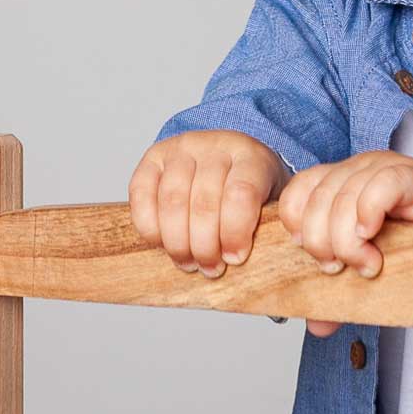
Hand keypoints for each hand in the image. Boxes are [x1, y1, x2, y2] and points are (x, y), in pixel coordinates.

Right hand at [128, 129, 290, 277]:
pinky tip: (163, 243)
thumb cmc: (251, 188)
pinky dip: (150, 227)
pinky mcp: (154, 158)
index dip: (235, 233)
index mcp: (251, 156)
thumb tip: (247, 263)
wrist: (229, 157)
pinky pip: (141, 194)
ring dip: (178, 242)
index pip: (241, 193)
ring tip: (188, 262)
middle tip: (210, 268)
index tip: (234, 258)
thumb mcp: (271, 201)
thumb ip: (266, 226)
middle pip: (204, 203)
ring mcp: (182, 148)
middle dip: (204, 246)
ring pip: (172, 202)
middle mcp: (215, 146)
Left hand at [277, 151, 412, 337]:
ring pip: (344, 196)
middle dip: (322, 243)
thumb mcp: (370, 268)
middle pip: (317, 200)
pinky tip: (374, 235)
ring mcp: (385, 168)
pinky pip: (381, 185)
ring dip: (348, 240)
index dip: (297, 226)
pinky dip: (370, 212)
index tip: (318, 259)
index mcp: (340, 183)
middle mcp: (358, 169)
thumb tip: (317, 325)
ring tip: (368, 263)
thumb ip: (340, 293)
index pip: (298, 192)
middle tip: (343, 269)